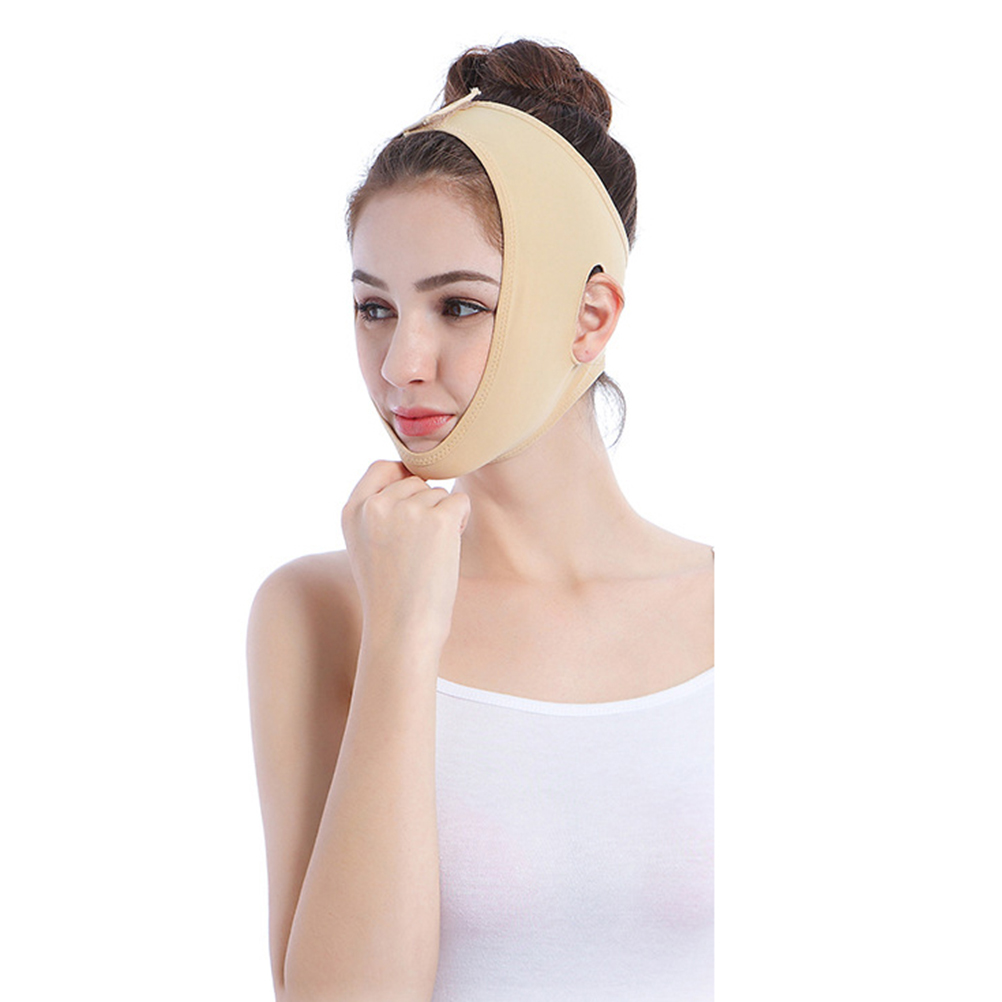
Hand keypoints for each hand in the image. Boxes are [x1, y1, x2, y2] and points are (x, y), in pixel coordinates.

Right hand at [342, 461, 470, 649]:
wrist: (402, 628)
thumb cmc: (391, 593)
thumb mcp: (367, 545)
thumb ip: (378, 511)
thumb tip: (412, 476)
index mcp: (352, 511)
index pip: (381, 467)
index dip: (403, 478)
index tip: (413, 501)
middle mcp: (376, 506)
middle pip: (415, 481)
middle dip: (426, 505)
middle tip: (420, 545)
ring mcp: (407, 510)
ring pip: (439, 493)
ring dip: (443, 518)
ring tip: (429, 554)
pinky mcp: (438, 520)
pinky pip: (460, 502)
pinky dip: (461, 522)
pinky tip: (447, 549)